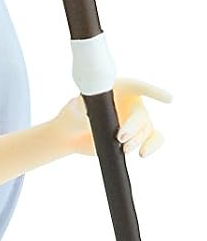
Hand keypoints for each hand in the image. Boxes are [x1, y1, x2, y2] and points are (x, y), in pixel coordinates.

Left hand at [55, 78, 169, 158]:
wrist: (72, 135)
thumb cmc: (72, 116)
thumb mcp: (72, 110)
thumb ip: (79, 107)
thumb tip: (82, 104)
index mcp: (118, 89)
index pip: (139, 86)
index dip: (155, 92)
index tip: (169, 99)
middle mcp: (130, 103)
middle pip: (141, 114)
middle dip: (134, 127)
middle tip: (120, 137)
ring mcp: (134, 120)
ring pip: (146, 129)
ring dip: (136, 140)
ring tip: (122, 147)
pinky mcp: (136, 136)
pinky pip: (154, 138)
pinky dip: (153, 145)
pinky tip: (143, 154)